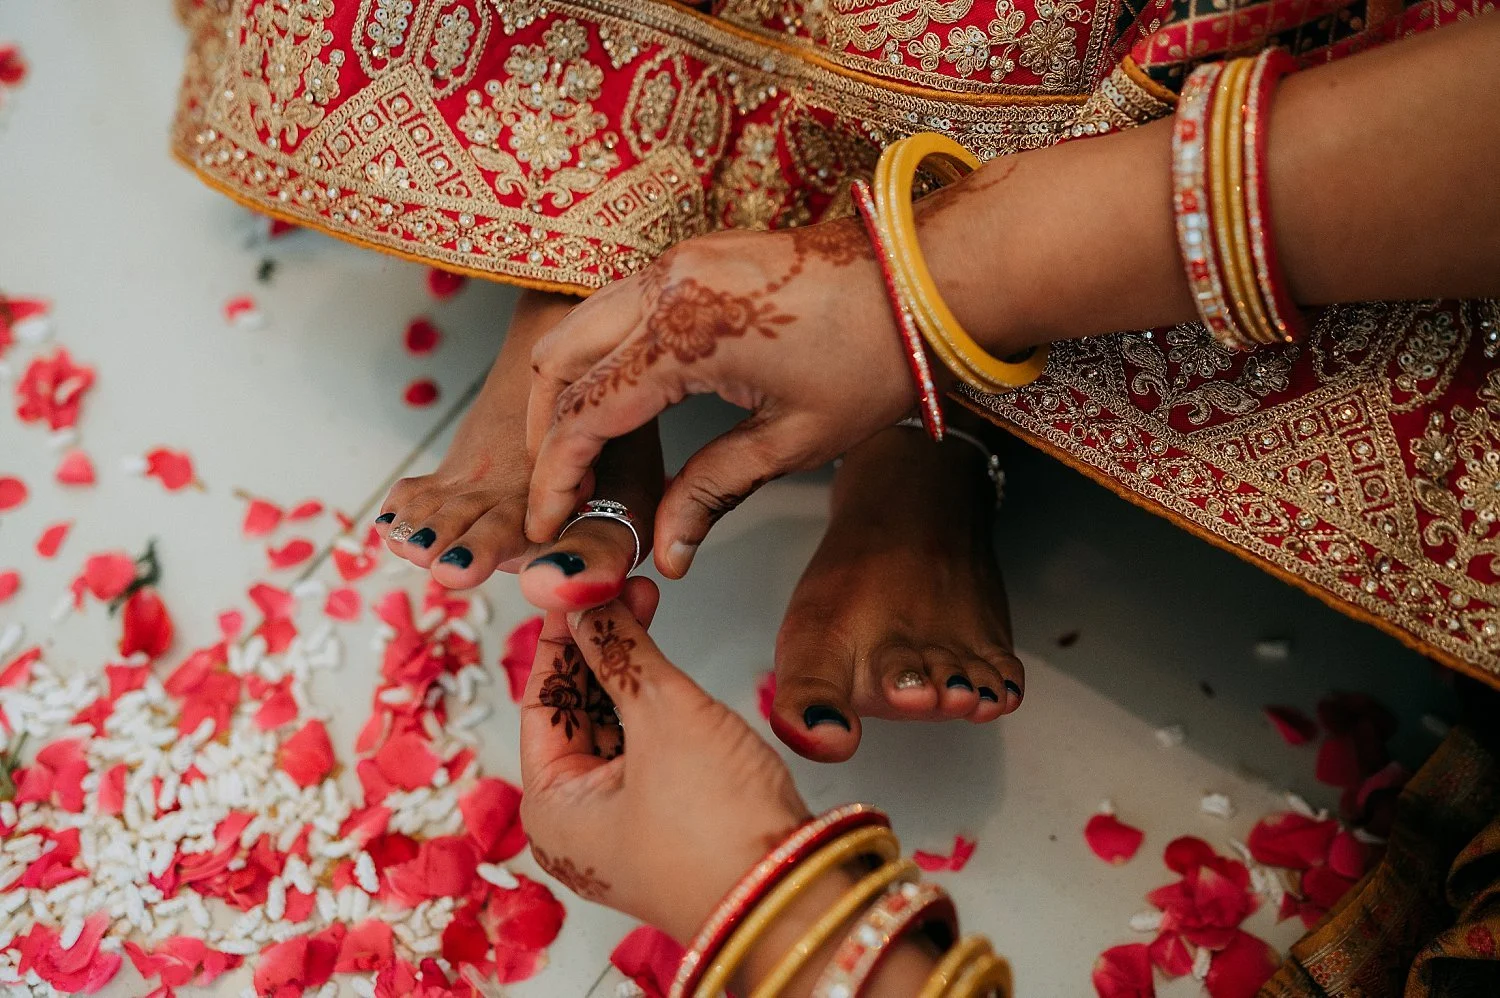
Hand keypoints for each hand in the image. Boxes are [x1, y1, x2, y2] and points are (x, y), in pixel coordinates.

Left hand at [518, 578, 810, 940]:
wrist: (794, 896)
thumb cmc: (720, 831)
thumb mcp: (665, 717)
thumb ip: (622, 653)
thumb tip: (589, 608)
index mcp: (551, 809)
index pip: (542, 702)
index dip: (562, 635)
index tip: (577, 586)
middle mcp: (578, 824)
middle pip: (575, 714)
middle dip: (599, 648)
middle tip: (622, 590)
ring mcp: (624, 826)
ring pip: (612, 728)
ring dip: (628, 670)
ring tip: (645, 609)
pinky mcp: (669, 824)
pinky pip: (645, 750)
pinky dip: (652, 704)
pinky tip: (662, 663)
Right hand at [525, 221, 916, 576]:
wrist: (924, 279)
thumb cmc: (875, 356)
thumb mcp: (794, 441)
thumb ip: (712, 490)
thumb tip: (666, 551)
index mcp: (682, 334)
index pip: (584, 413)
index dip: (557, 477)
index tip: (549, 523)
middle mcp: (663, 285)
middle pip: (557, 361)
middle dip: (546, 431)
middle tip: (563, 491)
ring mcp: (674, 261)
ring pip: (578, 325)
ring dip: (568, 388)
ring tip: (585, 454)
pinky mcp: (692, 256)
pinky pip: (615, 305)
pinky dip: (600, 355)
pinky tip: (622, 402)